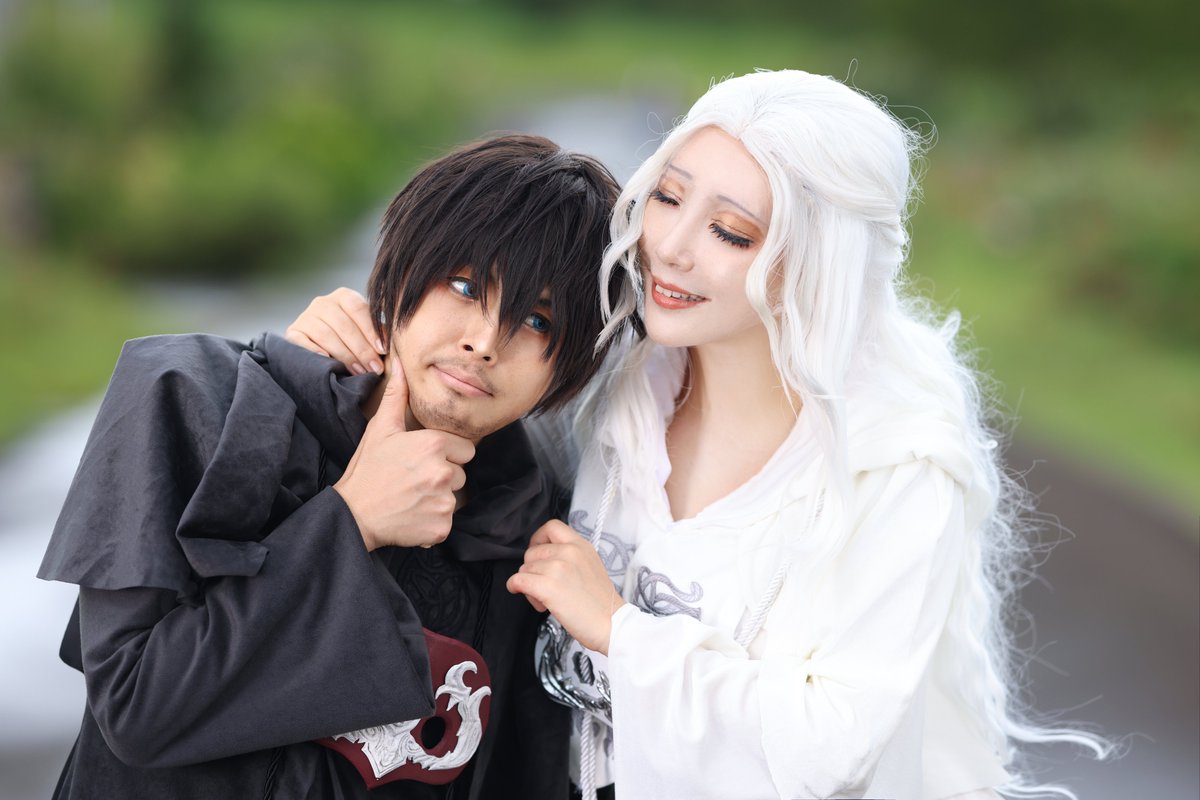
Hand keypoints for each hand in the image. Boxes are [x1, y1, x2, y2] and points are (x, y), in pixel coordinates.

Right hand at [285, 288, 384, 375]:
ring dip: (345, 355)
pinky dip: (316, 352)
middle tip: (374, 368)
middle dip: (361, 349)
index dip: (371, 330)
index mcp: (343, 296)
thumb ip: (378, 332)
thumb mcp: (366, 332)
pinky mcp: (292, 333)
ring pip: (326, 334)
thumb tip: (391, 340)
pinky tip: (329, 363)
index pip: (358, 309)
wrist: (324, 350)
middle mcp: (322, 303)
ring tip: (359, 371)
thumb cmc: (353, 340)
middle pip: (343, 324)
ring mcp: (305, 317)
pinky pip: (303, 342)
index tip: (383, 350)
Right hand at [333, 354, 474, 549]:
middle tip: (413, 479)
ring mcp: (443, 502)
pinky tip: (412, 515)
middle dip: (443, 476)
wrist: (352, 515)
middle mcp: (443, 472)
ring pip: (454, 497)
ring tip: (411, 497)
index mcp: (433, 445)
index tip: (422, 460)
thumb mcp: (380, 429)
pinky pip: (447, 521)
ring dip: (438, 499)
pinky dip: (433, 522)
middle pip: (461, 473)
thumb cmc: (366, 470)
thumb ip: (396, 396)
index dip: (446, 454)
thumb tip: (400, 362)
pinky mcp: (441, 527)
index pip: (465, 449)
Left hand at [506, 520, 625, 653]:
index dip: (538, 539)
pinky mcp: (548, 586)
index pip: (551, 526)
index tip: (537, 552)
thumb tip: (544, 559)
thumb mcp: (590, 565)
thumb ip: (570, 556)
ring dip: (529, 585)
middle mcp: (569, 552)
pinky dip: (516, 588)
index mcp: (581, 545)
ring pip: (524, 569)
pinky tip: (532, 598)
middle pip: (532, 552)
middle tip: (545, 586)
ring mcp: (558, 568)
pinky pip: (518, 580)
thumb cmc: (600, 603)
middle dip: (532, 570)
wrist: (611, 624)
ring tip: (546, 599)